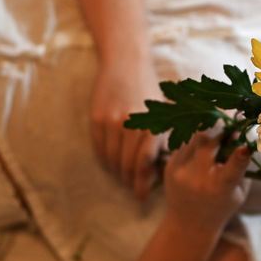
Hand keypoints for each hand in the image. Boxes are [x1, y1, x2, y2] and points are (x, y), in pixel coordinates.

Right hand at [90, 63, 165, 199]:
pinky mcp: (96, 119)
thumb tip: (160, 172)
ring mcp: (111, 121)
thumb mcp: (164, 113)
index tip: (142, 196)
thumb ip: (164, 141)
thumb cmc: (149, 91)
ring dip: (118, 173)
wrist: (126, 63)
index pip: (145, 163)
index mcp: (152, 123)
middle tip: (133, 190)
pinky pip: (99, 149)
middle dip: (130, 182)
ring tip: (124, 178)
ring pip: (112, 160)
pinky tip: (113, 162)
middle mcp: (131, 123)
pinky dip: (106, 160)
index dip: (143, 184)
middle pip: (127, 165)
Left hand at [163, 132, 250, 229]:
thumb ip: (242, 164)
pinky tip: (202, 150)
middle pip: (208, 141)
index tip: (247, 146)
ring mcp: (180, 172)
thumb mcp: (239, 191)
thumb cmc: (222, 205)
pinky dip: (197, 141)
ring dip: (209, 133)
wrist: (189, 223)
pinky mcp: (170, 166)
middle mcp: (198, 180)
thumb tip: (238, 133)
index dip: (241, 156)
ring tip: (216, 139)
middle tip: (229, 130)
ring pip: (195, 136)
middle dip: (221, 130)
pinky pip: (185, 142)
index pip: (233, 169)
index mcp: (220, 189)